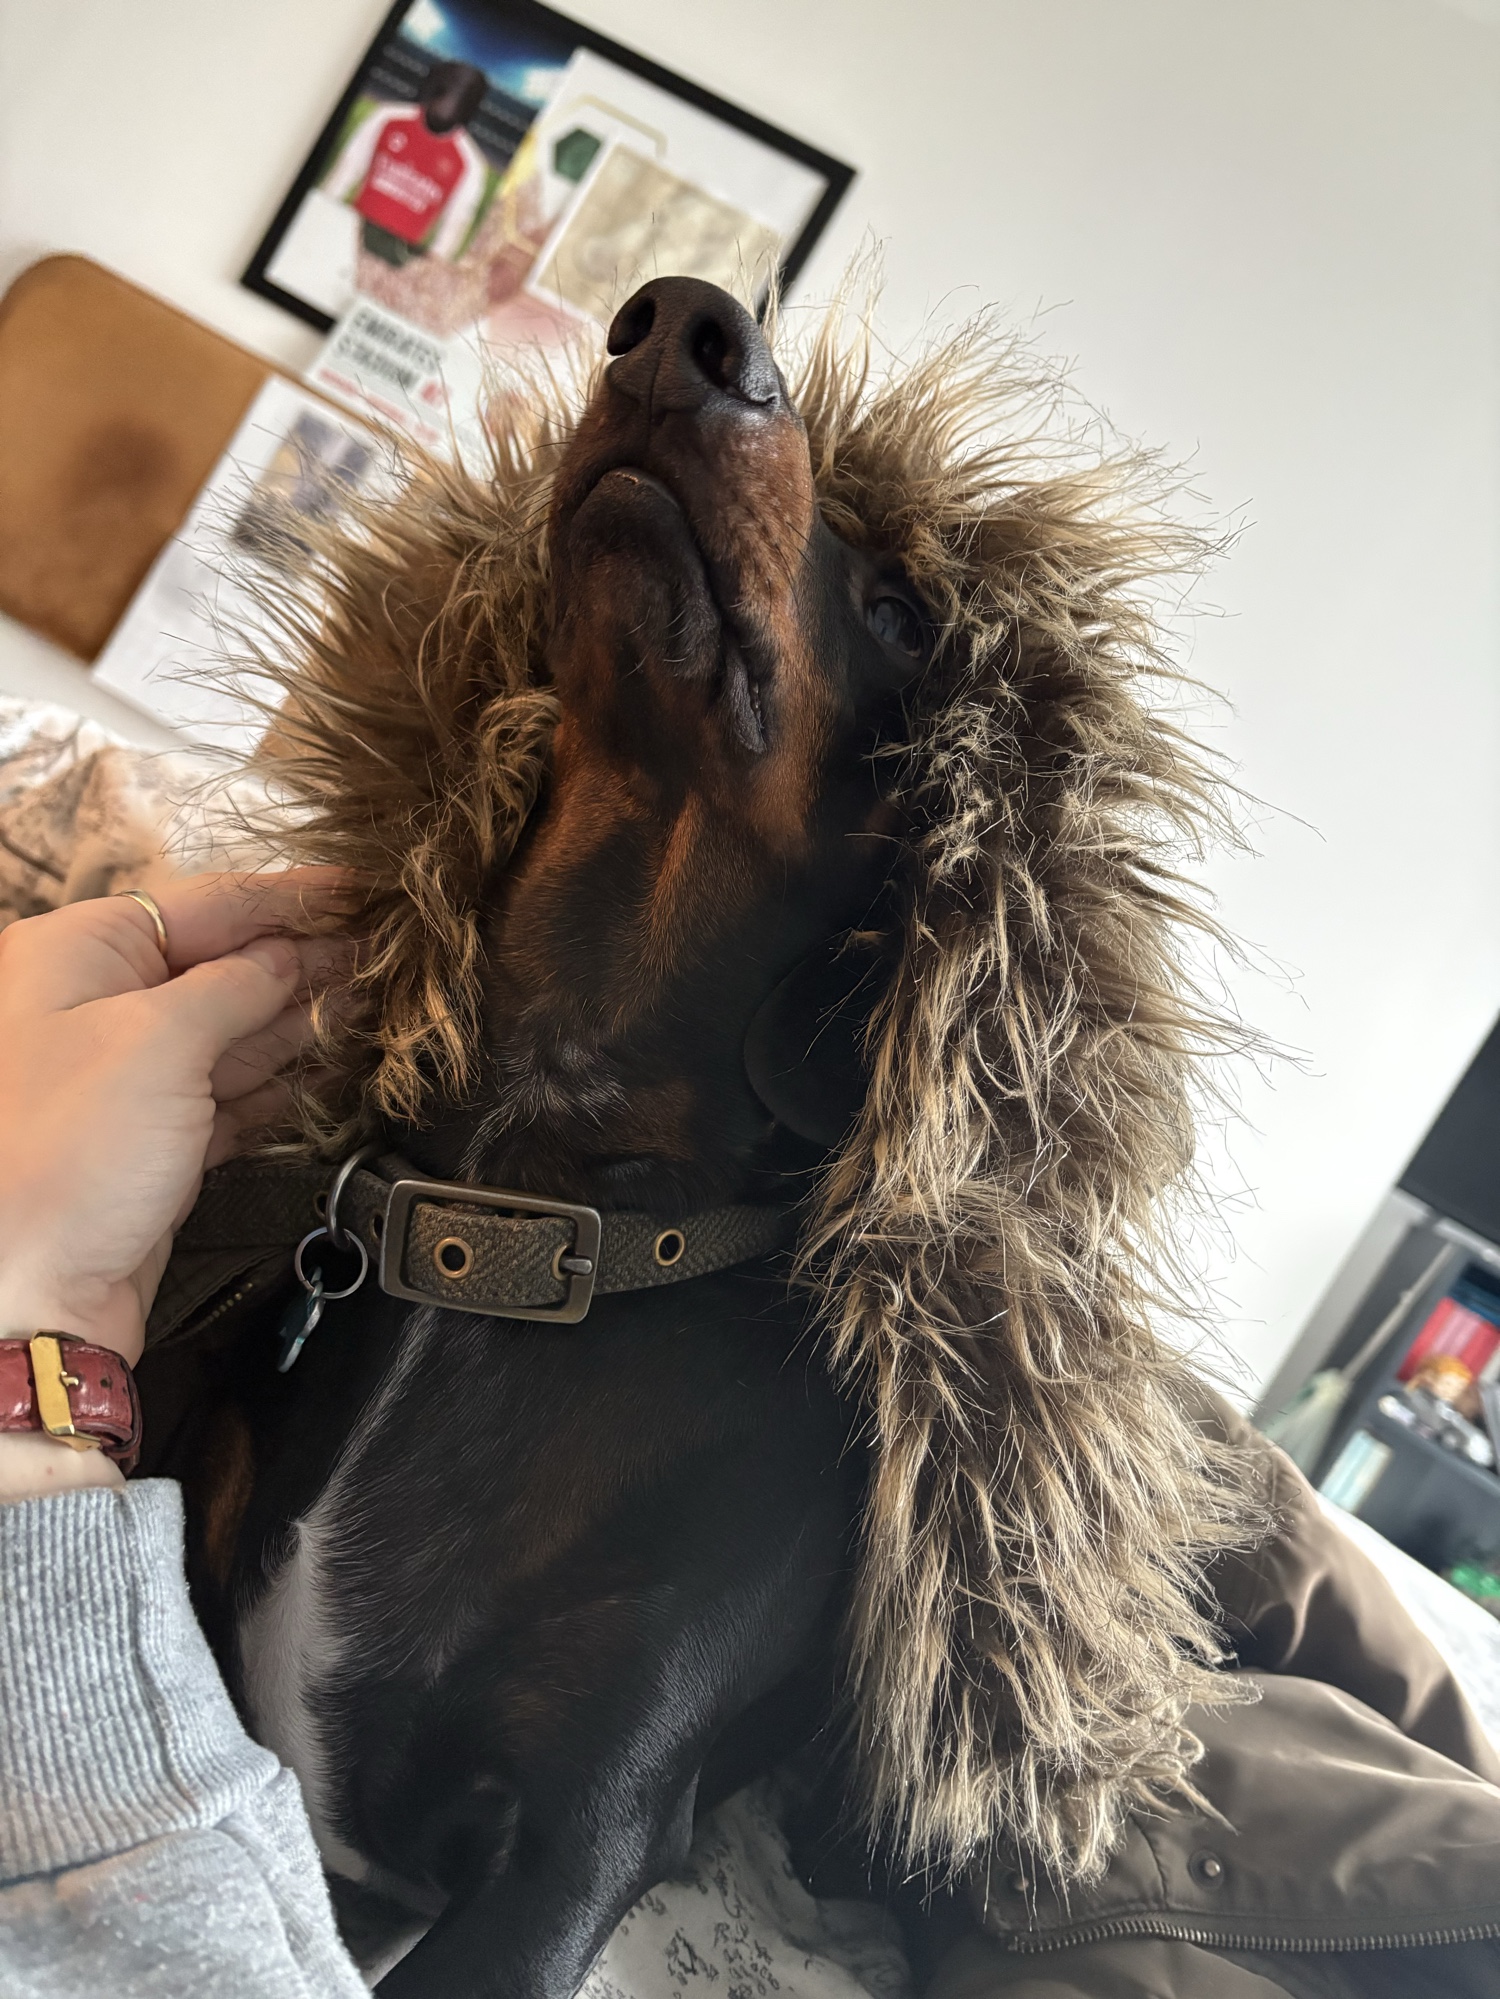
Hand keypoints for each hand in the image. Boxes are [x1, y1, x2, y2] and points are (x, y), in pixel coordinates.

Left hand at [0, 873, 349, 1499]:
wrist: (26, 1298)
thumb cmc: (61, 1156)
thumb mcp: (157, 1041)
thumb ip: (237, 986)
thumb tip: (294, 957)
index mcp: (81, 955)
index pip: (208, 905)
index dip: (293, 896)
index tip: (368, 891)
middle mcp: (101, 1008)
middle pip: (227, 966)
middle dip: (311, 960)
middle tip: (395, 955)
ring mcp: (131, 1081)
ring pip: (238, 1033)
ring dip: (310, 1022)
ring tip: (386, 1005)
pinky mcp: (160, 1145)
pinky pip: (236, 1097)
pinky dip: (289, 1085)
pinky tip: (342, 1070)